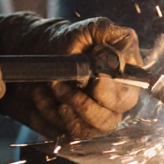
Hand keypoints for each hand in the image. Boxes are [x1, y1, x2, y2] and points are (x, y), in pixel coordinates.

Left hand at [0, 17, 141, 138]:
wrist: (42, 51)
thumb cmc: (72, 40)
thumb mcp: (90, 29)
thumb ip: (107, 36)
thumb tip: (115, 62)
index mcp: (125, 80)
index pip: (126, 98)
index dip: (108, 92)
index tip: (94, 80)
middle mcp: (113, 105)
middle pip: (107, 122)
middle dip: (81, 104)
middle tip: (59, 84)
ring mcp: (93, 120)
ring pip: (85, 131)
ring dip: (61, 112)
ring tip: (48, 87)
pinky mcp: (73, 128)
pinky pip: (61, 134)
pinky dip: (46, 116)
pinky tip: (37, 95)